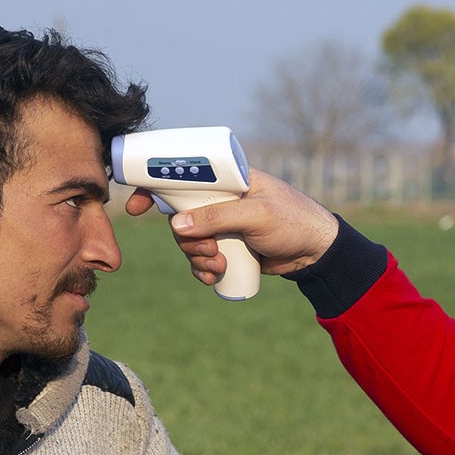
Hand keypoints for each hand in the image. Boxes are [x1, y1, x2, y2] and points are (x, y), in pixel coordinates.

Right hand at [133, 170, 338, 288]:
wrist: (317, 252)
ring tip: (218, 265)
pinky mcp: (228, 247)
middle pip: (181, 216)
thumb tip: (178, 225)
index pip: (184, 176)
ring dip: (197, 258)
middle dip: (188, 239)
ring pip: (190, 241)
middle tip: (208, 250)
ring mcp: (223, 224)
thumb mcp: (256, 215)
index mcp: (227, 180)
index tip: (136, 207)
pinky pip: (202, 258)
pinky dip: (203, 270)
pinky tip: (214, 278)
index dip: (156, 188)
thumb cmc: (293, 221)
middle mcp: (221, 200)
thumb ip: (217, 217)